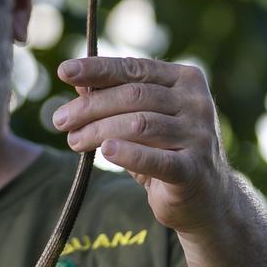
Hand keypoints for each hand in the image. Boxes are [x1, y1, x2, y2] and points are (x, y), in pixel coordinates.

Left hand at [51, 57, 231, 232]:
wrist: (207, 198)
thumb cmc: (166, 152)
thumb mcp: (141, 121)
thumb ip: (116, 100)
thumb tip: (78, 83)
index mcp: (185, 80)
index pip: (134, 68)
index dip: (97, 69)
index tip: (63, 71)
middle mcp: (196, 103)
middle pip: (133, 96)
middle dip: (90, 107)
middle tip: (59, 120)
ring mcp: (198, 136)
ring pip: (138, 124)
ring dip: (98, 131)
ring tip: (73, 141)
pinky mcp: (193, 170)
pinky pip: (155, 159)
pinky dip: (128, 154)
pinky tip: (106, 151)